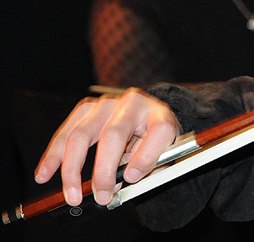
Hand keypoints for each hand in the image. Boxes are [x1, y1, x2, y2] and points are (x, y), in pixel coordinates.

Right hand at [33, 88, 180, 206]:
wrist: (145, 114)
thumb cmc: (151, 136)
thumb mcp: (161, 152)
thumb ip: (147, 167)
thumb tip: (120, 183)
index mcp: (159, 114)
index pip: (159, 131)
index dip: (146, 157)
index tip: (133, 178)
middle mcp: (134, 103)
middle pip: (114, 135)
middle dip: (104, 171)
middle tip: (101, 196)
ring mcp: (108, 103)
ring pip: (82, 135)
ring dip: (72, 169)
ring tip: (71, 194)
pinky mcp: (86, 108)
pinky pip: (65, 132)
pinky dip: (53, 156)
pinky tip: (45, 174)